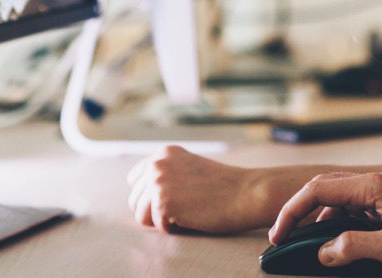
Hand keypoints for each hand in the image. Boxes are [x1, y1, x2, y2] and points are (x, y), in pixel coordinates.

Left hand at [126, 146, 272, 233]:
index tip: (176, 199)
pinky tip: (192, 217)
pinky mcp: (163, 201)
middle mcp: (157, 163)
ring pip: (141, 215)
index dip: (152, 197)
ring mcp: (158, 181)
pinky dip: (173, 228)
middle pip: (136, 200)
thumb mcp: (189, 169)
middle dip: (155, 210)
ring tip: (187, 212)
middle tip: (185, 208)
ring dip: (162, 220)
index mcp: (164, 153)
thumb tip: (141, 195)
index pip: (136, 181)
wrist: (246, 193)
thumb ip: (167, 174)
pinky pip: (156, 226)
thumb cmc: (223, 187)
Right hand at [269, 172, 381, 274]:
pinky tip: (334, 242)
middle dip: (298, 212)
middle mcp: (375, 184)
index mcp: (372, 187)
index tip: (278, 235)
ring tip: (303, 243)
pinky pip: (353, 209)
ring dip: (317, 219)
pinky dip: (336, 223)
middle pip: (323, 190)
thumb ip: (355, 247)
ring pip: (337, 199)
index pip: (318, 190)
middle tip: (281, 238)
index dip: (292, 212)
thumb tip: (324, 252)